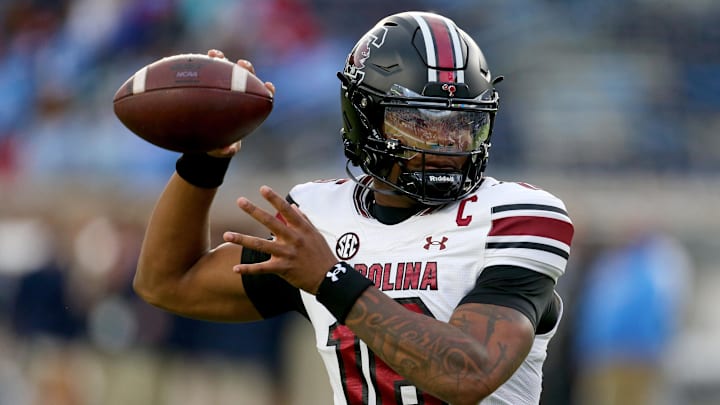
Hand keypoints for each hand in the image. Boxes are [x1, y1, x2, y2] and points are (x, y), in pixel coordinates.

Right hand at [205, 49, 275, 157]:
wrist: (202, 139)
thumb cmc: (217, 144)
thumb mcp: (221, 150)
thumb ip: (226, 150)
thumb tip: (227, 150)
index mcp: (246, 108)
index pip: (262, 96)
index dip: (267, 90)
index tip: (269, 86)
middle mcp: (236, 94)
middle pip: (246, 78)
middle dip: (246, 69)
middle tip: (242, 65)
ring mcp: (221, 87)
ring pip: (224, 70)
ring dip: (222, 60)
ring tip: (215, 55)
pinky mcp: (205, 84)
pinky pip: (203, 74)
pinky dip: (199, 67)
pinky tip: (191, 63)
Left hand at [222, 186, 337, 293]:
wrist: (330, 278)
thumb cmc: (322, 255)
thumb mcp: (315, 234)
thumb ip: (304, 219)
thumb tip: (293, 206)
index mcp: (301, 228)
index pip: (286, 210)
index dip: (274, 198)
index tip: (263, 188)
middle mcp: (293, 239)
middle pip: (270, 222)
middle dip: (254, 211)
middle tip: (240, 201)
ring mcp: (287, 254)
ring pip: (261, 245)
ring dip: (242, 239)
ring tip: (226, 235)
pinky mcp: (283, 269)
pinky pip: (262, 269)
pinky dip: (248, 269)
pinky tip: (235, 269)